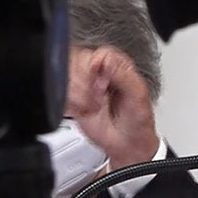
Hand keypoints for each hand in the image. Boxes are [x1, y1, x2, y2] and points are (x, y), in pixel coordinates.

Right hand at [64, 46, 160, 169]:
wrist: (126, 144)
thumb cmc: (137, 119)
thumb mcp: (137, 95)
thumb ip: (123, 75)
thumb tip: (107, 60)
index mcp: (118, 65)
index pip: (99, 53)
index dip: (97, 67)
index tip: (102, 84)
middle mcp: (99, 72)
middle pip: (77, 61)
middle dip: (85, 82)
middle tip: (98, 97)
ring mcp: (84, 84)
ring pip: (65, 75)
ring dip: (77, 94)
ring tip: (93, 106)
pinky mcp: (73, 98)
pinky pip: (60, 93)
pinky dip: (69, 104)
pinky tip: (83, 111)